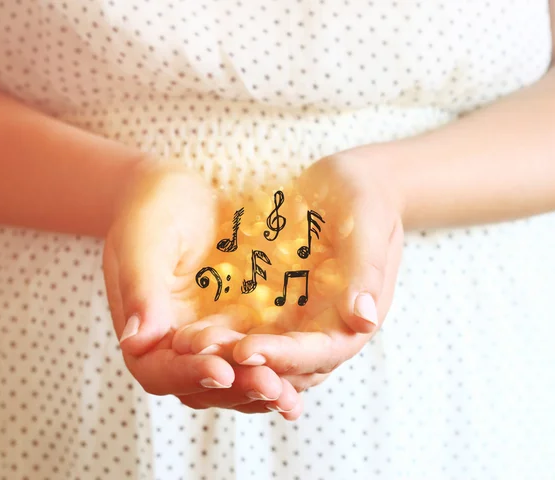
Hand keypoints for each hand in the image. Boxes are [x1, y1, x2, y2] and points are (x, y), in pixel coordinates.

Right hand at [102, 160, 301, 416]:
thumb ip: (141, 290)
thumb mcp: (143, 241)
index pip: (159, 371)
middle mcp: (175, 344)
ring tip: (290, 397)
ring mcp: (209, 338)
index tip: (222, 370)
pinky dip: (277, 368)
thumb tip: (137, 341)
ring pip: (233, 381)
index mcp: (144, 330)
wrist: (182, 190)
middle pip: (202, 386)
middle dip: (237, 389)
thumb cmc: (154, 208)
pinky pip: (257, 356)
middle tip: (272, 388)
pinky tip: (305, 371)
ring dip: (261, 389)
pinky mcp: (238, 326)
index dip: (190, 375)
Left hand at [173, 149, 403, 390]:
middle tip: (199, 351)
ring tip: (185, 343)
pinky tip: (189, 326)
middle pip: (286, 364)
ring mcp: (297, 319)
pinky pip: (247, 326)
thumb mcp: (369, 225)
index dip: (285, 357)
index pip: (320, 352)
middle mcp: (325, 328)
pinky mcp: (275, 304)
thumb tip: (364, 320)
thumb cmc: (365, 198)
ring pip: (262, 352)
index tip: (246, 351)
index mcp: (354, 319)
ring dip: (226, 353)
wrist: (349, 183)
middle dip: (244, 363)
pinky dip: (222, 332)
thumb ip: (366, 271)